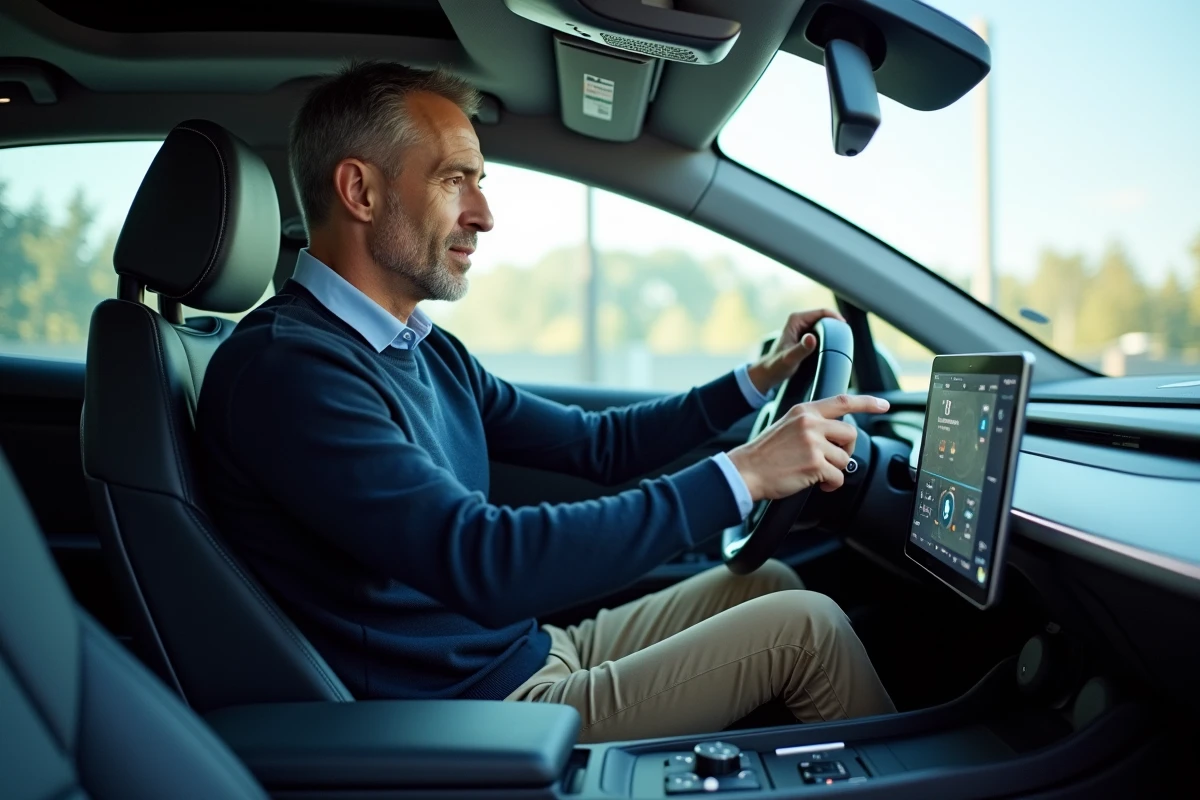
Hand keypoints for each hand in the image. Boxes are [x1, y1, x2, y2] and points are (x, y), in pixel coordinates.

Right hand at [728, 394, 889, 500]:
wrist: (746, 470)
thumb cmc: (765, 453)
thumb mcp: (787, 425)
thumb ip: (811, 424)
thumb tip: (835, 434)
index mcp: (805, 411)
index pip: (843, 402)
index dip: (867, 403)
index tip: (883, 405)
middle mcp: (811, 424)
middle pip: (851, 435)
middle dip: (846, 450)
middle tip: (832, 459)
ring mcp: (813, 444)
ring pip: (845, 459)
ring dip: (835, 470)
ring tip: (818, 473)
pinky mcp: (815, 464)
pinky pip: (838, 477)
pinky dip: (831, 485)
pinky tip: (818, 484)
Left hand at [747, 308, 845, 394]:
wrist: (768, 373)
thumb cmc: (776, 366)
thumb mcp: (790, 359)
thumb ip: (801, 349)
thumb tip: (812, 338)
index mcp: (796, 319)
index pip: (823, 312)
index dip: (836, 318)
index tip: (845, 329)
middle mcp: (800, 320)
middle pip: (826, 318)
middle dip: (836, 326)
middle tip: (844, 340)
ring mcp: (803, 328)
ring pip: (825, 326)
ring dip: (833, 333)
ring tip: (840, 345)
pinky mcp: (805, 336)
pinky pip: (822, 333)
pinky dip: (829, 338)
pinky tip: (832, 348)